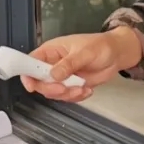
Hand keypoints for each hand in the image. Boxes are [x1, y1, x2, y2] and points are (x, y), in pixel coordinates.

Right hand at [22, 27, 141, 102]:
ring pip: (53, 93)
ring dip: (67, 95)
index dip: (27, 75)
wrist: (116, 55)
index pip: (31, 62)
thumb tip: (53, 75)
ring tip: (83, 88)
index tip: (31, 86)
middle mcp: (53, 65)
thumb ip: (69, 63)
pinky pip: (67, 97)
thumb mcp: (85, 52)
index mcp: (51, 51)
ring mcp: (62, 77)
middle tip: (65, 89)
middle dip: (51, 89)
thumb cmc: (100, 46)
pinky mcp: (71, 86)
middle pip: (40, 82)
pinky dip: (76, 97)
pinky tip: (87, 90)